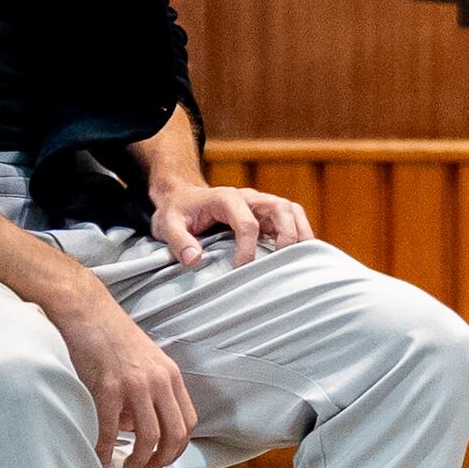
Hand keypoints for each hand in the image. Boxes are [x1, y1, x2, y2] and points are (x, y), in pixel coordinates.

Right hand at [52, 286, 200, 467]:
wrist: (86, 310)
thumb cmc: (110, 335)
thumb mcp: (143, 361)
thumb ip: (147, 393)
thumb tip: (135, 427)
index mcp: (170, 375)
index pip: (187, 421)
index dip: (177, 447)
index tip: (163, 457)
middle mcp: (159, 380)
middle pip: (174, 434)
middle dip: (162, 460)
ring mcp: (135, 384)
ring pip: (148, 437)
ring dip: (138, 461)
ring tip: (126, 467)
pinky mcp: (108, 386)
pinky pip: (111, 430)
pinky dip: (107, 450)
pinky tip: (101, 458)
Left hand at [144, 164, 313, 274]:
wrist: (181, 197)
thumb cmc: (176, 211)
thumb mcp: (167, 224)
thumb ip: (178, 241)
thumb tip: (195, 260)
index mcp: (226, 198)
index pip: (247, 222)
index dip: (248, 248)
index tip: (241, 270)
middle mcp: (249, 198)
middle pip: (281, 208)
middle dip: (286, 235)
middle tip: (281, 263)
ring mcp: (260, 204)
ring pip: (292, 210)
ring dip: (300, 232)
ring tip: (301, 259)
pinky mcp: (266, 214)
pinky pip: (291, 218)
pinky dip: (299, 234)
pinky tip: (297, 256)